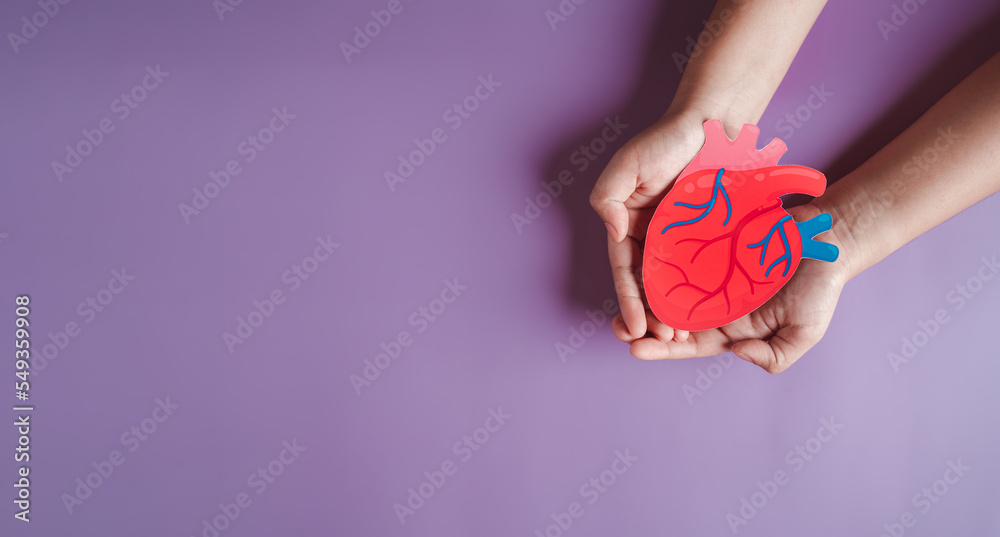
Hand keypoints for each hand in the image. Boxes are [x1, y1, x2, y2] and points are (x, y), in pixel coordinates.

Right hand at [589, 108, 711, 341]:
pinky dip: (702, 294)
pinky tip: (706, 313)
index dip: (628, 301)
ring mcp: (683, 240)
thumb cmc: (667, 140)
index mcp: (630, 226)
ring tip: (682, 336)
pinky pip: (705, 270)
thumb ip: (608, 199)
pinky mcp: (711, 238)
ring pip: (676, 285)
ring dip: (675, 312)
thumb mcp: (626, 166)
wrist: (714, 124)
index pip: (625, 271)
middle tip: (663, 338)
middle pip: (649, 285)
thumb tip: (614, 233)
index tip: (634, 327)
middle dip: (651, 315)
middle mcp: (654, 238)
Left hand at [613, 203, 851, 372]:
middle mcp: (712, 302)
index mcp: (729, 328)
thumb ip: (773, 356)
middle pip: (669, 318)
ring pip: (667, 287)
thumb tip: (738, 353)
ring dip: (642, 296)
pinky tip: (638, 262)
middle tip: (618, 328)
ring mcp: (709, 272)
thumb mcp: (803, 333)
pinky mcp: (710, 243)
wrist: (828, 239)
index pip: (688, 344)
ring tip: (619, 302)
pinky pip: (679, 252)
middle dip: (641, 325)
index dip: (662, 348)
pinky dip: (659, 260)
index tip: (636, 349)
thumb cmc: (819, 289)